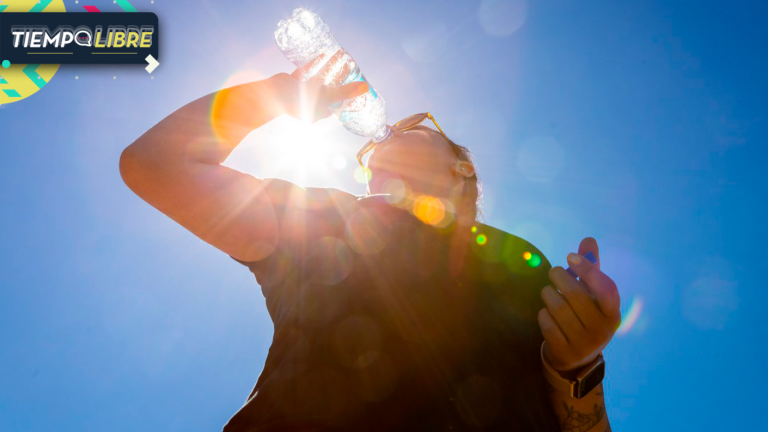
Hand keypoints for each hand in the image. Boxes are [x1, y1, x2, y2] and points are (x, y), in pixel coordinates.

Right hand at [267, 69, 368, 121]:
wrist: (270, 95)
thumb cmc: (298, 101)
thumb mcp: (326, 97)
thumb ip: (344, 92)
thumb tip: (365, 88)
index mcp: (318, 113)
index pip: (338, 105)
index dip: (348, 96)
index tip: (357, 85)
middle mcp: (310, 104)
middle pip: (330, 91)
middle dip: (340, 80)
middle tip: (351, 69)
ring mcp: (301, 93)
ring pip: (319, 80)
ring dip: (329, 70)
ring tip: (341, 59)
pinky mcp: (294, 82)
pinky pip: (307, 72)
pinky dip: (315, 64)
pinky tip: (323, 54)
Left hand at [537, 237, 621, 373]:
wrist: (576, 357)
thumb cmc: (585, 315)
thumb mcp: (592, 294)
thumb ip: (591, 267)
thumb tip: (588, 239)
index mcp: (613, 313)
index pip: (605, 288)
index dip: (588, 270)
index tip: (570, 256)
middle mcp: (602, 329)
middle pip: (575, 295)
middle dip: (560, 277)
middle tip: (554, 272)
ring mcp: (584, 343)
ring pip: (558, 307)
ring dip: (548, 294)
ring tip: (549, 292)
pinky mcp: (565, 351)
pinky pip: (547, 323)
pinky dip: (543, 313)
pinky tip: (547, 313)